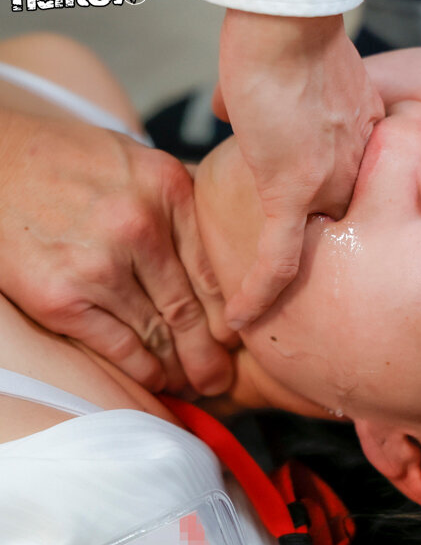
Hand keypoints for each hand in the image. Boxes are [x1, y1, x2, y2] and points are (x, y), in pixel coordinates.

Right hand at [0, 111, 236, 393]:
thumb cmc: (69, 161)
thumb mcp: (139, 161)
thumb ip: (182, 200)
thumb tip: (226, 241)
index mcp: (168, 191)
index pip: (212, 270)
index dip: (230, 313)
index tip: (236, 336)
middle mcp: (140, 228)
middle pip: (190, 308)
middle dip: (211, 352)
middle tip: (223, 377)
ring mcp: (99, 265)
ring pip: (158, 333)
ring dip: (180, 367)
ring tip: (196, 383)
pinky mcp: (60, 297)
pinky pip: (118, 346)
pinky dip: (142, 369)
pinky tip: (157, 379)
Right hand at [214, 10, 384, 329]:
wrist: (286, 24)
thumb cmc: (288, 37)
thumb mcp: (298, 75)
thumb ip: (275, 102)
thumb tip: (234, 108)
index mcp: (360, 142)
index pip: (349, 193)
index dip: (333, 215)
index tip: (321, 233)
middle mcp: (353, 169)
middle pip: (338, 224)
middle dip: (321, 249)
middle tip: (308, 285)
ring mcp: (327, 183)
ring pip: (312, 244)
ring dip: (287, 271)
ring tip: (260, 305)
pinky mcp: (292, 192)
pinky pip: (279, 257)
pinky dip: (259, 290)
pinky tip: (242, 319)